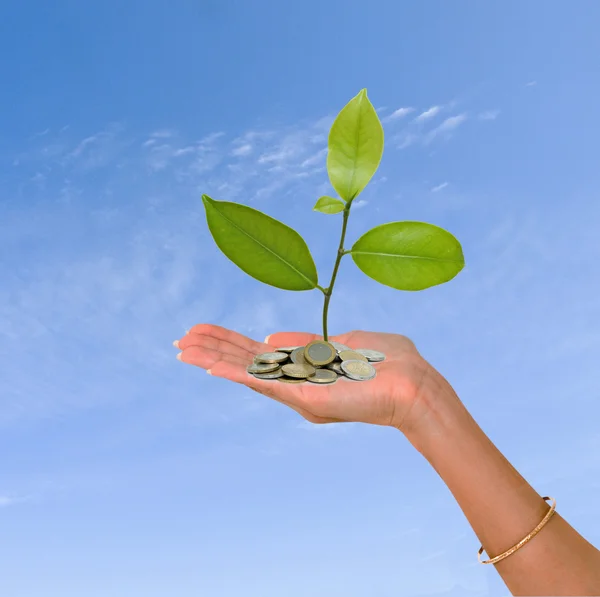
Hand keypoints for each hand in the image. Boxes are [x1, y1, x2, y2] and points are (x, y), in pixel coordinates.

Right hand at [175, 324, 437, 433]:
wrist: (415, 386)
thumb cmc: (391, 362)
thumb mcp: (347, 342)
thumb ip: (310, 342)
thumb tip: (272, 337)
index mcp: (307, 365)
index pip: (259, 351)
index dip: (231, 341)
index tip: (207, 332)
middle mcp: (297, 380)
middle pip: (246, 361)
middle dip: (213, 348)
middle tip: (181, 339)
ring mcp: (298, 390)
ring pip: (248, 371)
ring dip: (213, 359)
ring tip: (183, 348)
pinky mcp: (305, 397)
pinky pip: (264, 382)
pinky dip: (235, 373)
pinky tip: (209, 365)